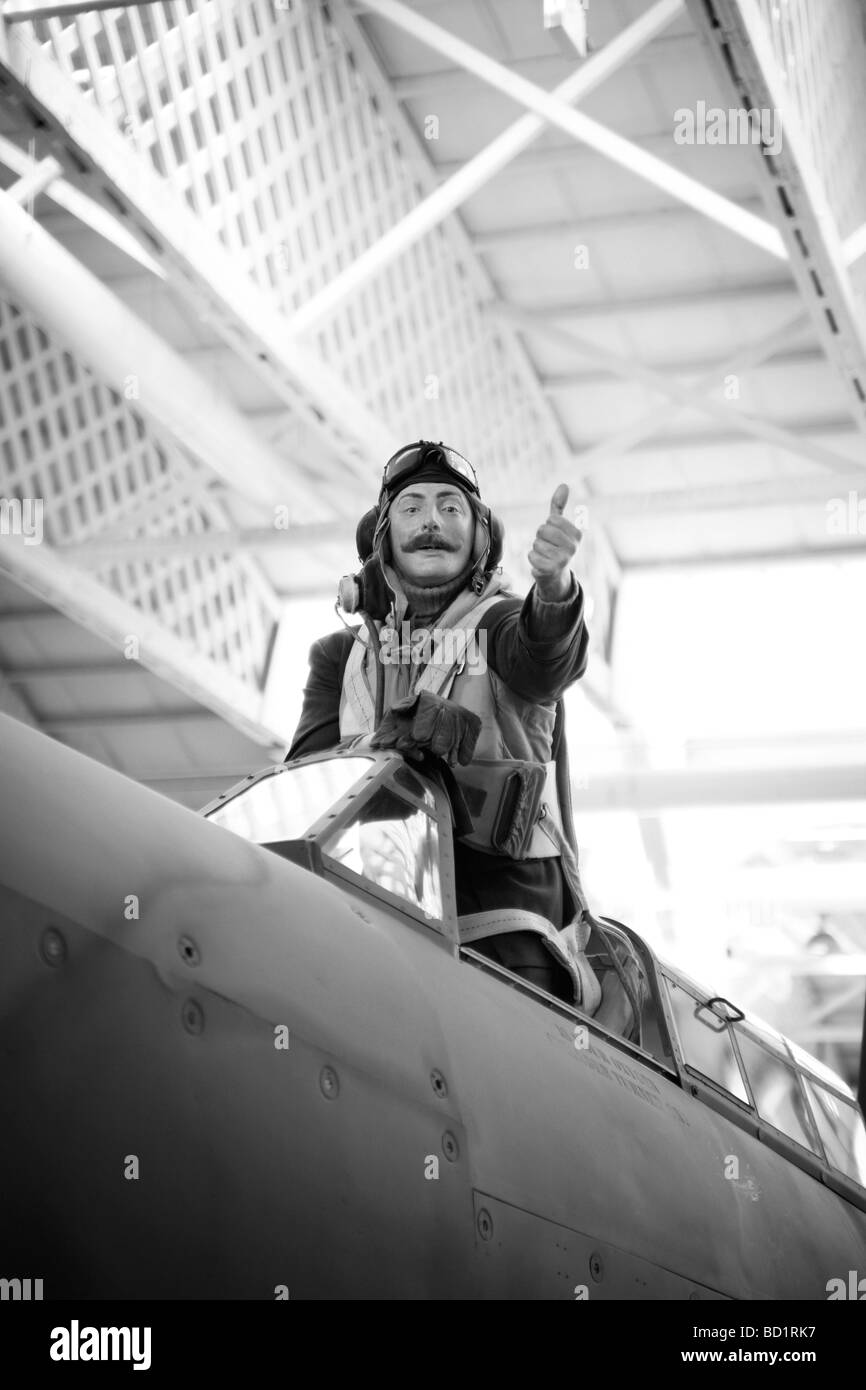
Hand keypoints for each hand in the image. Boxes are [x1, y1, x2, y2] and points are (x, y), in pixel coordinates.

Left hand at [527, 483, 580, 599]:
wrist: (555, 574)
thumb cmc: (556, 546)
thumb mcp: (558, 526)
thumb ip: (559, 506)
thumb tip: (564, 485)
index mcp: (577, 534)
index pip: (552, 519)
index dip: (548, 526)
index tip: (553, 536)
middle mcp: (573, 547)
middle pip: (543, 530)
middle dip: (540, 537)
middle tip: (548, 545)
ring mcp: (563, 559)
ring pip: (536, 543)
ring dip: (536, 548)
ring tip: (545, 555)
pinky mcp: (550, 569)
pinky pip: (531, 555)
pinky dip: (532, 558)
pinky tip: (541, 563)